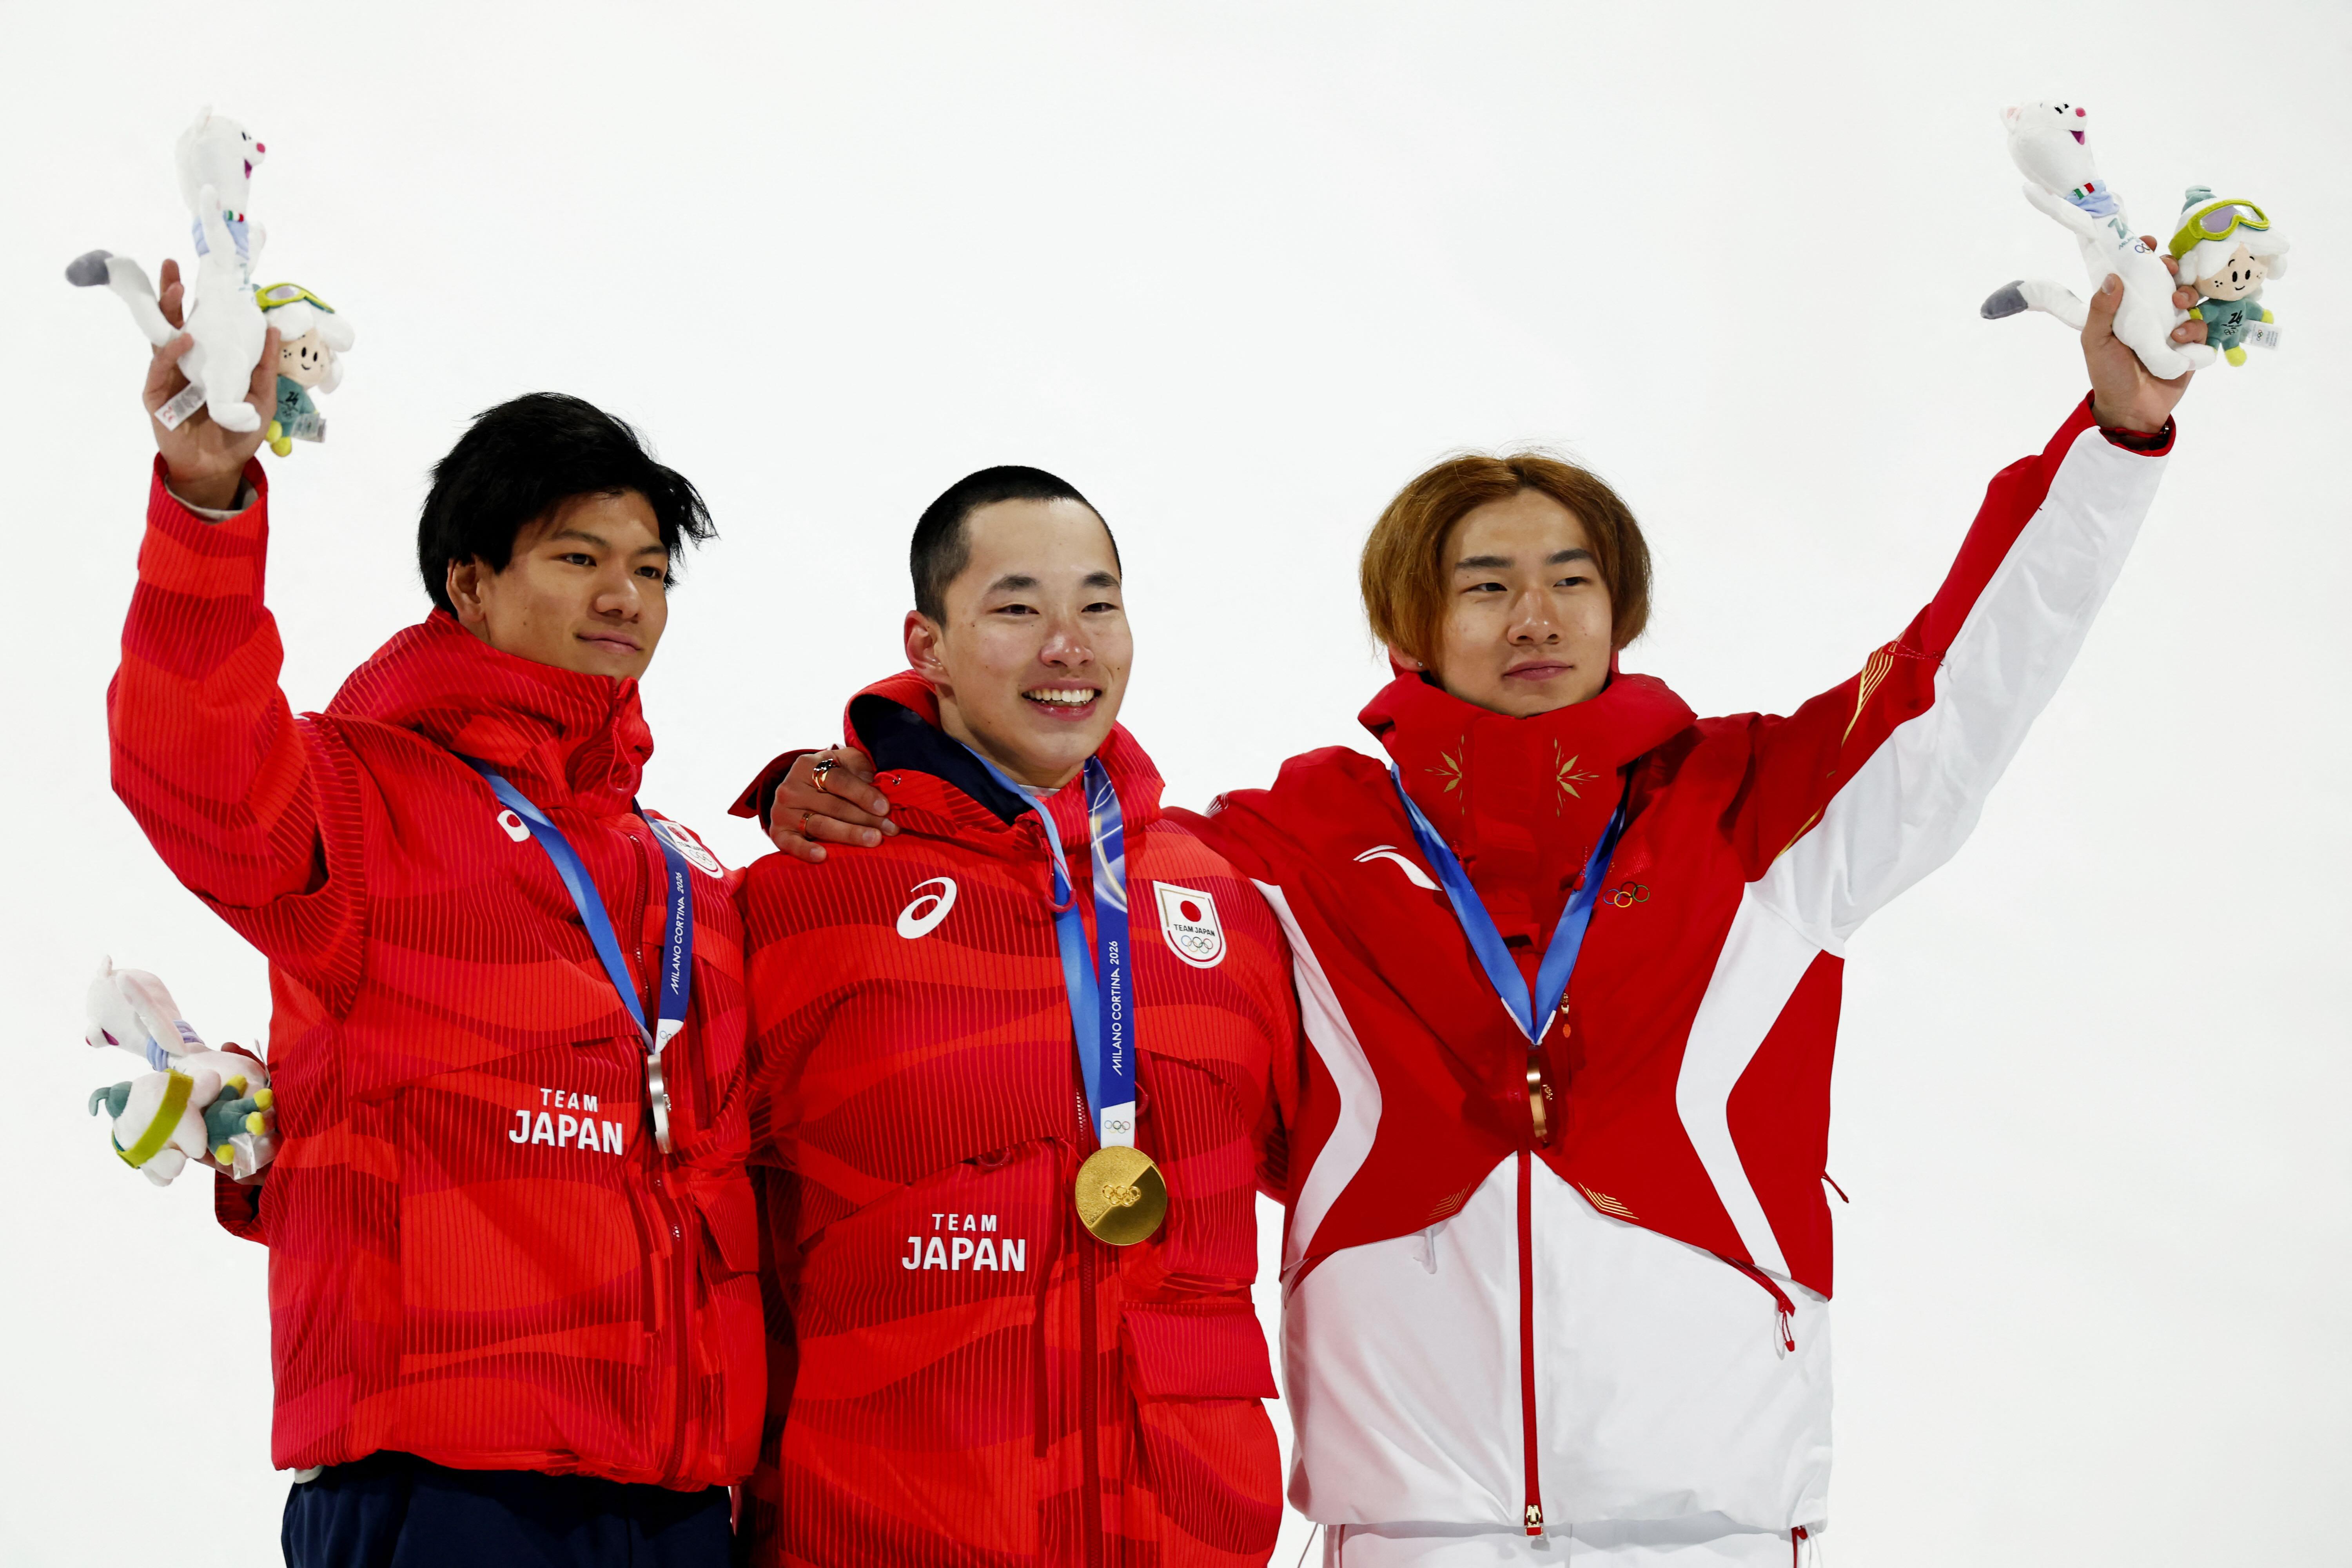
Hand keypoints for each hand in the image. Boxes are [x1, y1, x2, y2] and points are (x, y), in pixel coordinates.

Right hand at [143, 258, 275, 510]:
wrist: (220, 468)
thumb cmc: (237, 433)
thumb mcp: (260, 397)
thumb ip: (263, 365)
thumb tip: (273, 327)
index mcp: (206, 362)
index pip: (198, 323)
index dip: (196, 300)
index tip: (200, 273)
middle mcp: (182, 365)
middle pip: (172, 322)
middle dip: (170, 293)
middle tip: (172, 265)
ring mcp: (166, 379)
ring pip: (160, 338)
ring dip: (167, 313)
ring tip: (176, 289)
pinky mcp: (155, 397)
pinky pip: (159, 370)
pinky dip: (169, 353)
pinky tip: (183, 338)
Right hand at [766, 746, 895, 862]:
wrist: (801, 791)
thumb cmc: (833, 778)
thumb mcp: (846, 764)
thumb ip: (863, 771)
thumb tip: (886, 789)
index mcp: (808, 765)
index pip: (839, 780)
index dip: (863, 794)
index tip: (885, 808)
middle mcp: (791, 787)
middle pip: (833, 805)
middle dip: (866, 818)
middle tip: (891, 829)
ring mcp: (782, 811)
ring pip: (820, 825)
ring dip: (849, 834)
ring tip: (874, 840)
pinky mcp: (778, 832)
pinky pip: (792, 844)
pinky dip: (806, 851)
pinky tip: (823, 856)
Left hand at [2084, 240, 2199, 434]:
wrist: (2129, 409)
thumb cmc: (2108, 374)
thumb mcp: (2096, 341)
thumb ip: (2102, 310)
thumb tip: (2112, 277)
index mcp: (2128, 307)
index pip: (2139, 273)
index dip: (2146, 255)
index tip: (2150, 243)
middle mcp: (2153, 312)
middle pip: (2171, 278)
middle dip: (2174, 269)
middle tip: (2169, 272)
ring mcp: (2174, 327)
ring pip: (2192, 297)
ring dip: (2187, 294)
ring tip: (2177, 304)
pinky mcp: (2192, 345)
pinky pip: (2203, 326)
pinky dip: (2193, 328)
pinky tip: (2179, 338)